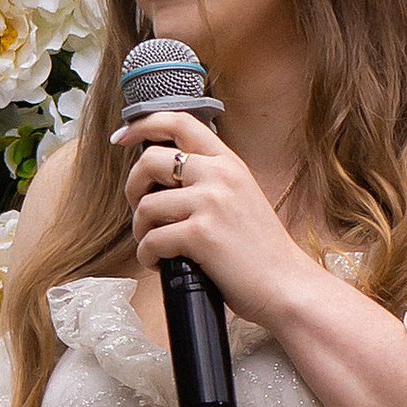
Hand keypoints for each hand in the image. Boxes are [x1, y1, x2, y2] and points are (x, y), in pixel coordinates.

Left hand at [120, 111, 321, 334]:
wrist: (285, 285)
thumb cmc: (261, 251)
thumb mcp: (241, 197)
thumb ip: (209, 180)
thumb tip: (162, 179)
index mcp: (228, 162)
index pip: (179, 121)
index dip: (142, 124)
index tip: (121, 137)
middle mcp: (220, 175)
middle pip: (150, 160)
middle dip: (133, 187)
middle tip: (141, 211)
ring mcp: (210, 203)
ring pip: (146, 205)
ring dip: (140, 230)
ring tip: (154, 246)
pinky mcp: (200, 234)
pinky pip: (151, 240)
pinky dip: (147, 256)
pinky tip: (160, 264)